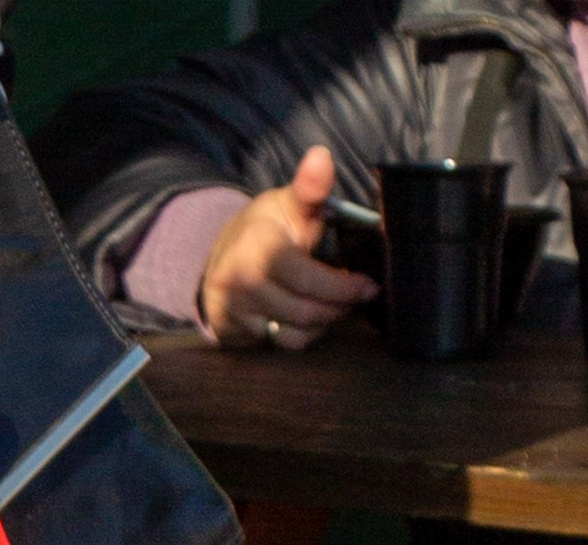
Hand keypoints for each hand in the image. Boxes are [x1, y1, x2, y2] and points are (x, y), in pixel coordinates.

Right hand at [199, 144, 374, 349]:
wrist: (218, 261)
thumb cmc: (262, 230)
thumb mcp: (285, 203)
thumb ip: (308, 188)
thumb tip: (322, 157)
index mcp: (258, 248)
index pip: (308, 279)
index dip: (343, 287)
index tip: (369, 286)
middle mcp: (243, 283)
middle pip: (305, 311)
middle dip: (338, 306)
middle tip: (357, 296)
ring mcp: (237, 312)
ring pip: (295, 334)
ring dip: (324, 323)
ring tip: (337, 306)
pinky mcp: (237, 334)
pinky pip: (281, 344)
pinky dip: (305, 335)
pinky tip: (314, 319)